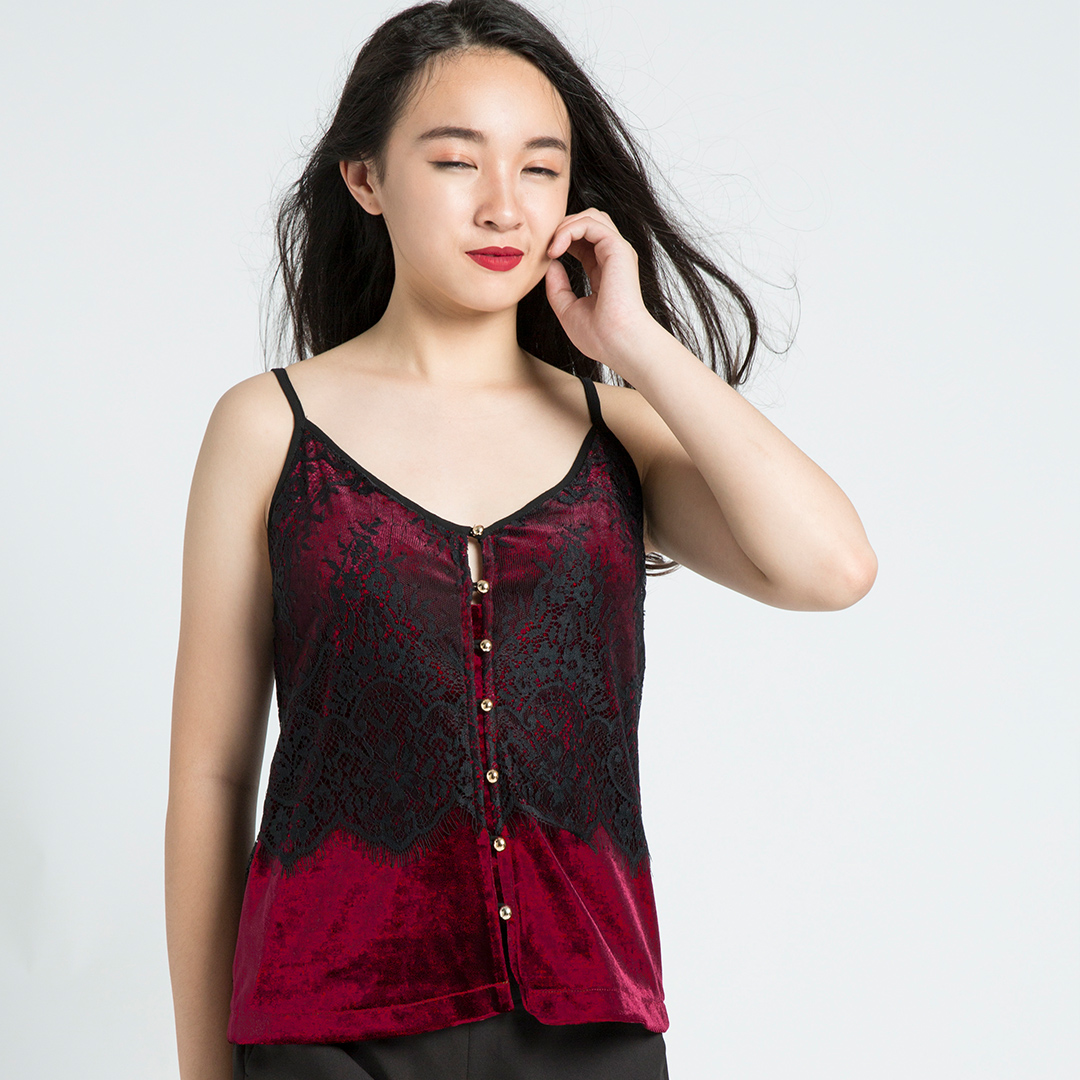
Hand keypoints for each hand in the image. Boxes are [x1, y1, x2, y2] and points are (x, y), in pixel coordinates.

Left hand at [544, 209, 657, 373]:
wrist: (618, 344)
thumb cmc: (599, 336)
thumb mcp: (568, 309)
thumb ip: (558, 286)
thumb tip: (549, 264)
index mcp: (603, 270)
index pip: (582, 240)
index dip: (560, 240)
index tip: (543, 257)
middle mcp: (612, 257)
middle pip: (587, 221)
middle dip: (562, 227)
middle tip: (544, 249)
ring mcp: (617, 251)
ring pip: (590, 216)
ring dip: (565, 226)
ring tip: (550, 248)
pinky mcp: (617, 249)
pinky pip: (590, 222)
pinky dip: (569, 230)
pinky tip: (556, 249)